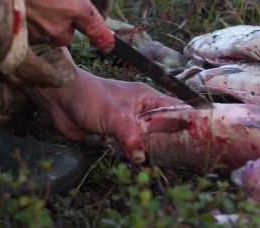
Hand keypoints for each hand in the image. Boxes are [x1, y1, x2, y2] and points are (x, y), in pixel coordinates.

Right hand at [17, 0, 113, 50]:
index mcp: (77, 6)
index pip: (96, 27)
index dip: (103, 37)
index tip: (109, 45)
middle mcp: (61, 24)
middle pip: (67, 37)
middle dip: (62, 28)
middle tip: (52, 11)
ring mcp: (40, 31)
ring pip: (45, 34)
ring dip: (41, 24)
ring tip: (29, 3)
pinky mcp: (20, 34)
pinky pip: (28, 32)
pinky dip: (24, 23)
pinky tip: (16, 7)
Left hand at [21, 50, 182, 162]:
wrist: (59, 98)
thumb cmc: (90, 97)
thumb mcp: (116, 116)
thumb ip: (131, 136)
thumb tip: (141, 158)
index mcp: (147, 98)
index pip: (175, 109)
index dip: (188, 120)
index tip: (201, 134)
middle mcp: (140, 111)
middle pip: (162, 129)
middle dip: (168, 142)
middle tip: (181, 156)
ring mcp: (127, 123)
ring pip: (145, 141)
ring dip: (146, 151)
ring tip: (160, 163)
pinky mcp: (114, 135)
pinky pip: (128, 148)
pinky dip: (130, 155)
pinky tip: (136, 162)